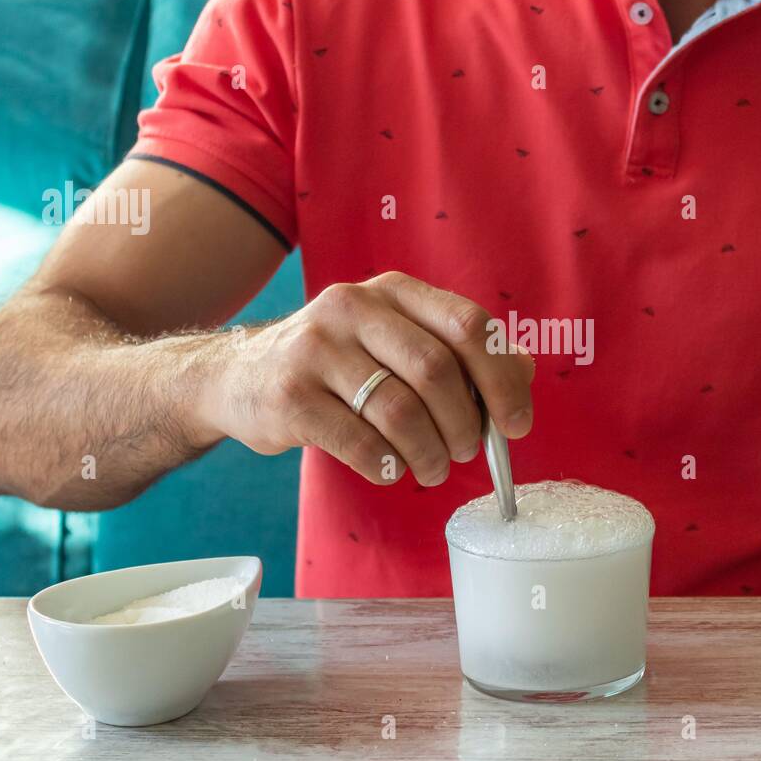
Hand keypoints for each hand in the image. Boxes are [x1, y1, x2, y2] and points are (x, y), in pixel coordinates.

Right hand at [199, 271, 534, 485]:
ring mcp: (316, 349)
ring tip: (432, 470)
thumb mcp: (395, 342)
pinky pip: (359, 442)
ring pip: (400, 411)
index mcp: (392, 290)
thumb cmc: (336, 365)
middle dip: (465, 424)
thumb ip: (459, 353)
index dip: (501, 379)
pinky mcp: (289, 396)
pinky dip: (387, 465)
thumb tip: (523, 374)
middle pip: (437, 370)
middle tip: (467, 453)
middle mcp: (353, 308)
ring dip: (429, 453)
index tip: (516, 424)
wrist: (237, 376)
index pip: (468, 325)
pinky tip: (390, 470)